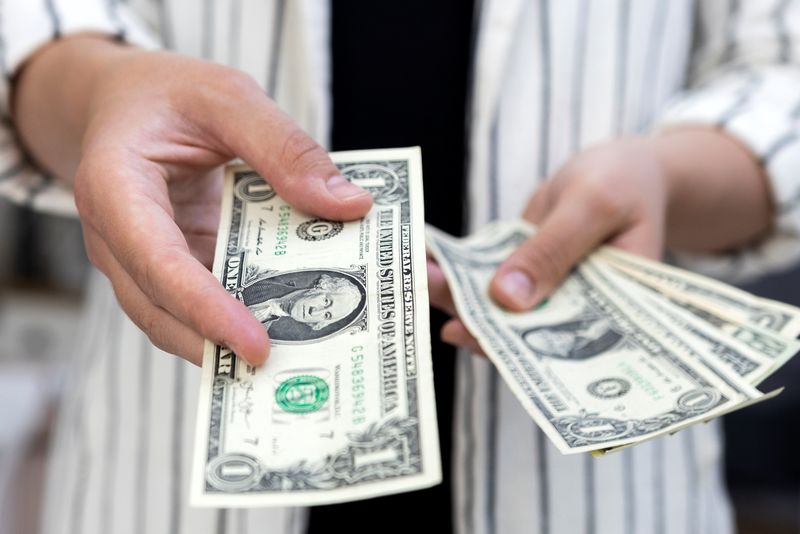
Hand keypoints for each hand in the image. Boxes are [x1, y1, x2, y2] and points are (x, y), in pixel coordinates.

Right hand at [17, 39, 371, 365]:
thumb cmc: (164, 95)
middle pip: (164, 311)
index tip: (257, 345)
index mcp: (115, 189)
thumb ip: (283, 146)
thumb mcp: (226, 97)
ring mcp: (144, 263)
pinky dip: (243, 318)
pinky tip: (293, 325)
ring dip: (236, 344)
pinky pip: (202, 304)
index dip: (203, 308)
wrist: (123, 104)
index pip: (155, 262)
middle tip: (297, 369)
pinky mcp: (173, 270)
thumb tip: (348, 205)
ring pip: (181, 321)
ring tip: (303, 359)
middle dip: (226, 346)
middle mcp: (121, 240)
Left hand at [430, 137, 670, 351]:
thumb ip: (553, 250)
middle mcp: (573, 315)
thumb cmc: (625, 182)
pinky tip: (427, 259)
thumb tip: (506, 299)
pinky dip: (461, 268)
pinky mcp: (523, 271)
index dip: (515, 351)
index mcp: (609, 316)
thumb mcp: (593, 206)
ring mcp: (545, 293)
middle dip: (472, 318)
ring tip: (416, 277)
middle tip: (426, 300)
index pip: (562, 346)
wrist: (625, 167)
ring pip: (496, 305)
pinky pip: (489, 276)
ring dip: (456, 294)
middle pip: (519, 331)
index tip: (471, 337)